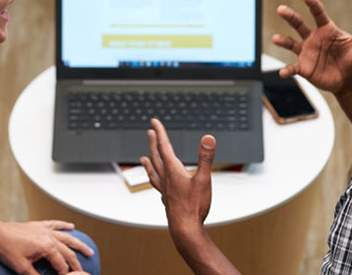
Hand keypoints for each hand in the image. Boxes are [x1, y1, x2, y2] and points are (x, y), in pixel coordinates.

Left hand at [0, 220, 93, 274]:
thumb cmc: (8, 249)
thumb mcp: (22, 268)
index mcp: (47, 247)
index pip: (61, 264)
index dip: (65, 274)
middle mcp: (49, 237)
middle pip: (67, 251)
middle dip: (76, 262)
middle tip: (84, 270)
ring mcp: (45, 230)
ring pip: (67, 236)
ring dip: (78, 243)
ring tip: (89, 249)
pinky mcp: (39, 225)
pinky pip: (55, 224)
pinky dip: (64, 225)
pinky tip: (72, 226)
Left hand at [140, 119, 214, 236]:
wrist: (185, 230)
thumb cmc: (194, 207)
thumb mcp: (204, 179)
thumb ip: (206, 158)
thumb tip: (208, 137)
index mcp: (173, 170)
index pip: (164, 146)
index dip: (160, 132)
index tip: (154, 121)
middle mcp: (166, 178)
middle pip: (156, 156)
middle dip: (153, 142)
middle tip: (150, 131)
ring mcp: (165, 190)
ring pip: (154, 172)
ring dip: (149, 161)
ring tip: (143, 158)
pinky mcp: (167, 200)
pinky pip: (157, 185)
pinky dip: (154, 179)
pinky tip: (157, 182)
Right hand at [272, 0, 351, 93]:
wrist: (347, 79)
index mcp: (326, 30)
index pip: (318, 14)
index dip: (312, 4)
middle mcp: (313, 38)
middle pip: (298, 24)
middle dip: (289, 16)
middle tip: (280, 9)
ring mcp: (306, 52)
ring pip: (291, 43)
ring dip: (282, 41)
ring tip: (275, 38)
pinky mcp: (303, 67)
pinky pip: (293, 67)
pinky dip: (287, 70)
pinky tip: (282, 73)